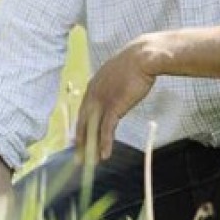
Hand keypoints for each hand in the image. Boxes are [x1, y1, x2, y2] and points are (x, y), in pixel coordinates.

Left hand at [75, 38, 158, 162]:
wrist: (142, 57)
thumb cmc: (134, 64)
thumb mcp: (117, 75)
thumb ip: (111, 86)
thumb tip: (116, 92)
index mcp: (92, 86)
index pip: (82, 112)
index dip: (80, 127)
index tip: (77, 140)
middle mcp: (92, 95)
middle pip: (83, 123)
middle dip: (79, 142)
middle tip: (77, 157)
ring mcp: (101, 101)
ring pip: (92, 129)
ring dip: (90, 148)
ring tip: (88, 162)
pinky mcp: (114, 107)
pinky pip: (106, 130)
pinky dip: (105, 143)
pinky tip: (104, 155)